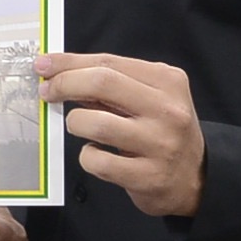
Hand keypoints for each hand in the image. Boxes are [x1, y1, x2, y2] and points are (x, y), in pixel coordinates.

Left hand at [44, 54, 204, 216]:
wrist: (196, 178)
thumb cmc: (163, 131)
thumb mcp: (151, 98)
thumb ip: (114, 84)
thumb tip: (60, 72)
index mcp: (168, 81)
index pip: (109, 62)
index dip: (69, 62)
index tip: (44, 65)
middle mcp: (168, 109)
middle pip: (102, 82)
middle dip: (64, 84)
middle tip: (47, 92)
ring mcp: (160, 144)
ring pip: (95, 123)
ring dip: (75, 122)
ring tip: (79, 126)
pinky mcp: (148, 176)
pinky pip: (99, 162)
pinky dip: (88, 156)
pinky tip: (96, 155)